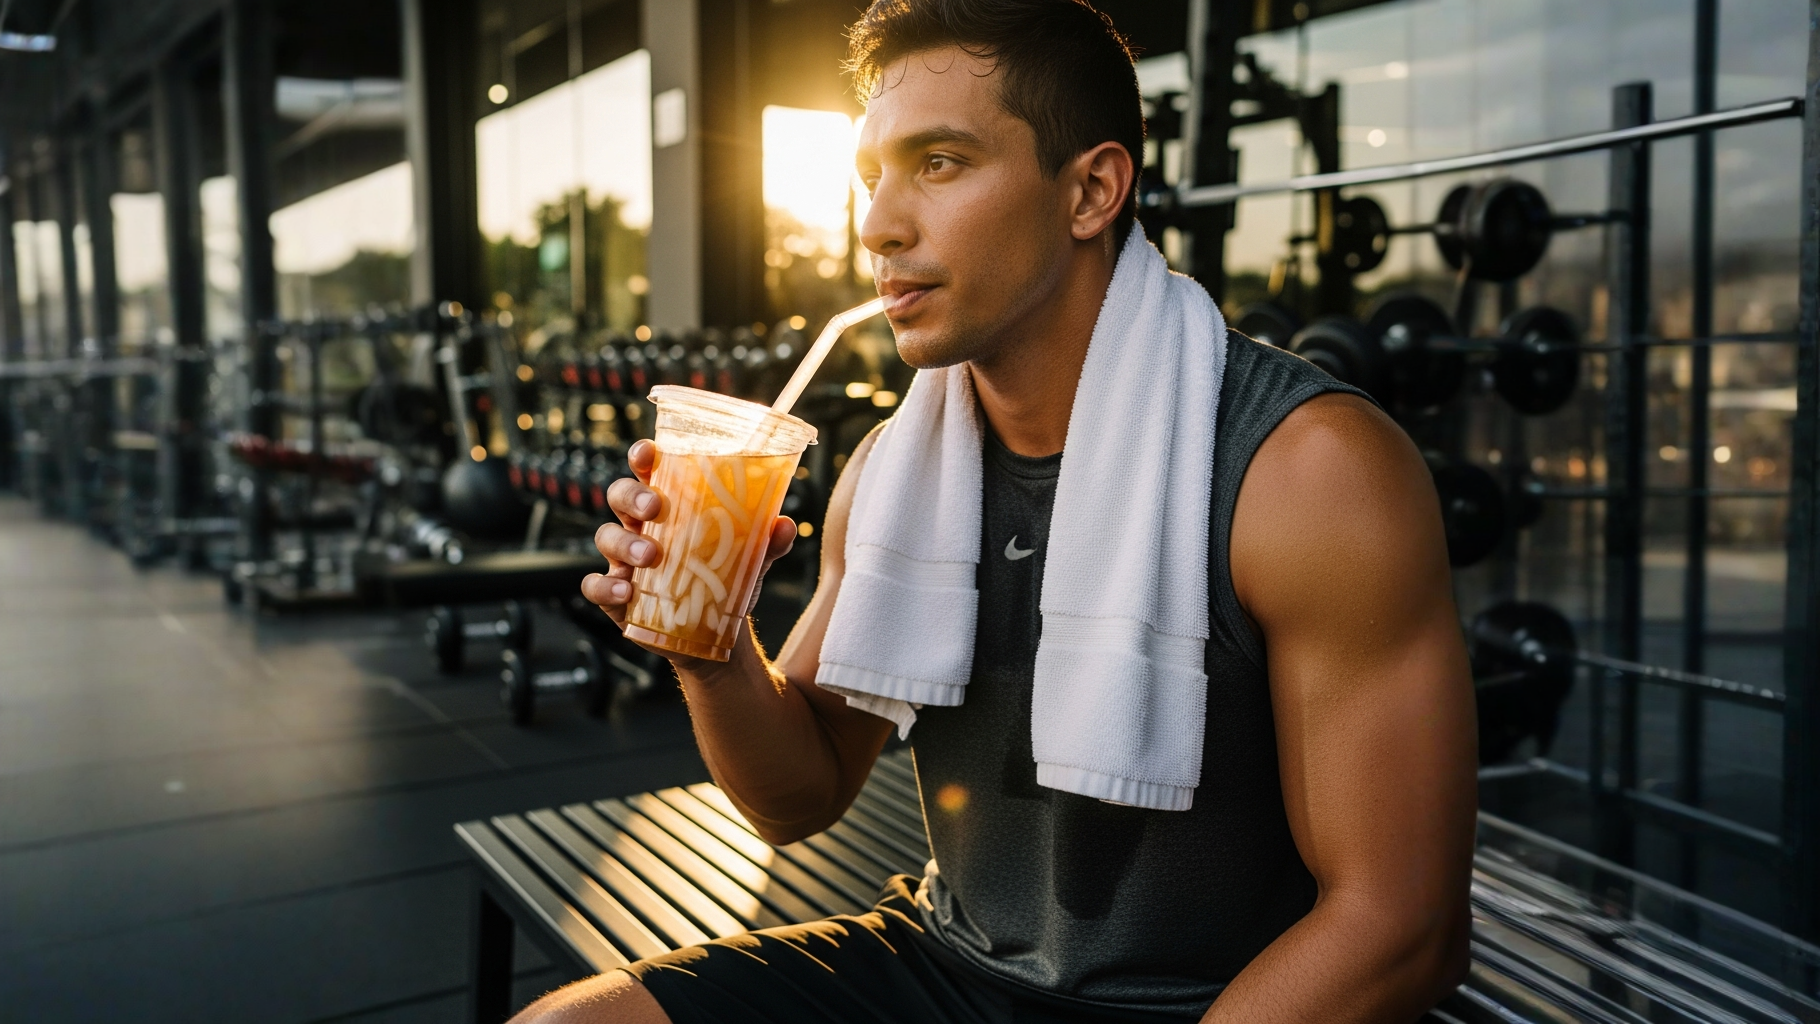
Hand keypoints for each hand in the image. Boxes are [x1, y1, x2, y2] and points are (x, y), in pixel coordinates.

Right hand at [580, 439, 800, 664]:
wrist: (711, 633)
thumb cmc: (722, 580)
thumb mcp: (748, 560)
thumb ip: (766, 543)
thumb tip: (785, 525)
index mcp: (668, 506)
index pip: (648, 471)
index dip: (642, 456)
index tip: (648, 453)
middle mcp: (639, 527)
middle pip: (619, 495)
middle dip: (632, 496)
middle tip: (655, 509)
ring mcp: (623, 560)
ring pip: (605, 537)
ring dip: (624, 543)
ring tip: (650, 556)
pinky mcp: (615, 595)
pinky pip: (595, 585)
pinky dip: (606, 586)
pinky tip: (626, 591)